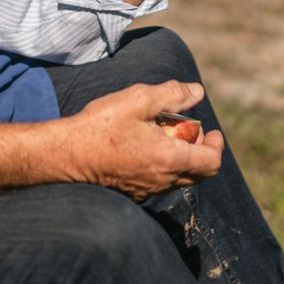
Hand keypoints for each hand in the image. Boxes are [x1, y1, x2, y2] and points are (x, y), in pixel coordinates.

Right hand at [65, 81, 223, 199]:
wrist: (67, 155)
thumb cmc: (102, 126)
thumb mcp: (138, 99)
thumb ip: (172, 94)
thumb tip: (196, 91)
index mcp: (170, 159)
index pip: (212, 162)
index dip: (216, 145)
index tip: (211, 130)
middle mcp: (163, 180)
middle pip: (200, 173)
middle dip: (201, 150)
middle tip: (188, 130)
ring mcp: (148, 189)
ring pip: (180, 178)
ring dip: (182, 157)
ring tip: (163, 134)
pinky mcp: (133, 192)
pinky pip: (161, 182)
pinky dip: (164, 166)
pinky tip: (144, 147)